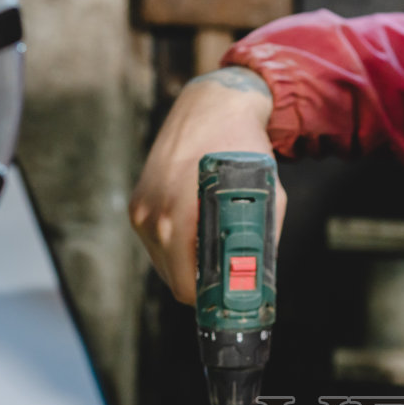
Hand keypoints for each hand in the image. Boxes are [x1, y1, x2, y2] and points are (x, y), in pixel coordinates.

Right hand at [128, 67, 287, 303]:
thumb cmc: (244, 149)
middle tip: (229, 276)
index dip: (210, 299)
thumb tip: (257, 280)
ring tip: (215, 244)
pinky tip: (198, 227)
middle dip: (201, 284)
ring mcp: (140, 208)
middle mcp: (151, 216)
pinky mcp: (137, 201)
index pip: (185, 286)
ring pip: (163, 263)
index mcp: (178, 218)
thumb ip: (260, 241)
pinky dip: (176, 244)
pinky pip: (155, 242)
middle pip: (173, 280)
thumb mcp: (266, 198)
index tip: (228, 298)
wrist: (214, 104)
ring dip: (187, 263)